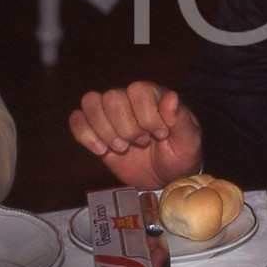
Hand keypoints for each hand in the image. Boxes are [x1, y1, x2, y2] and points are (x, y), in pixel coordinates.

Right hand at [69, 82, 202, 188]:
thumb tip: (171, 97)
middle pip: (111, 97)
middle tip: (142, 143)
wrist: (166, 175)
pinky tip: (102, 151)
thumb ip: (180, 119)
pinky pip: (77, 120)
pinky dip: (85, 136)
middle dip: (126, 127)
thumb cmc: (180, 154)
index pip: (138, 90)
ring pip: (91, 102)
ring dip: (104, 130)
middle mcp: (129, 100)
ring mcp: (110, 115)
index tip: (160, 134)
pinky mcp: (96, 132)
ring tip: (122, 148)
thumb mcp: (189, 140)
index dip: (147, 115)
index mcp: (154, 95)